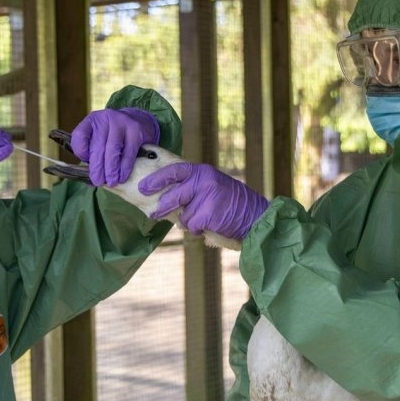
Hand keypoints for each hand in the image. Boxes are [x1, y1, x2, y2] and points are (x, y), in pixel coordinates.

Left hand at [70, 107, 159, 186]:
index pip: (79, 135)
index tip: (86, 164)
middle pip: (97, 145)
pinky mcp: (136, 129)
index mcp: (92, 120)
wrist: (140, 121)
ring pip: (113, 149)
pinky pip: (128, 152)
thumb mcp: (101, 138)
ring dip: (111, 169)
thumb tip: (88, 182)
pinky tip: (122, 176)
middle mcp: (105, 118)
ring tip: (111, 182)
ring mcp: (121, 122)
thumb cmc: (116, 136)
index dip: (80, 152)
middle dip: (97, 167)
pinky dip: (125, 167)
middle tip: (98, 181)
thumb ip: (93, 155)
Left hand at [138, 162, 267, 239]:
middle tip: (154, 214)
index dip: (157, 179)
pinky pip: (193, 226)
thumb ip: (193, 187)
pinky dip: (198, 230)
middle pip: (174, 195)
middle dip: (162, 207)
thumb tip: (166, 195)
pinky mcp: (209, 213)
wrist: (256, 216)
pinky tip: (210, 225)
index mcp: (203, 172)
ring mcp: (207, 197)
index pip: (175, 170)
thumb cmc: (232, 203)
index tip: (143, 187)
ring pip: (184, 215)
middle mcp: (204, 181)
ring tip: (204, 219)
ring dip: (189, 222)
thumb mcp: (213, 186)